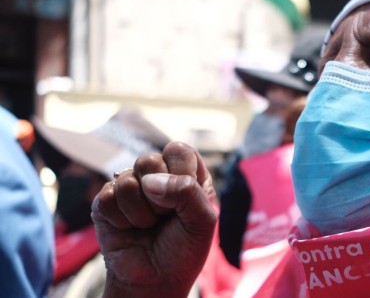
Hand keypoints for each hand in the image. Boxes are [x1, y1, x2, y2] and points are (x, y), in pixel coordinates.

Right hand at [92, 142, 216, 297]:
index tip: (185, 201)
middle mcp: (157, 176)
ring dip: (142, 213)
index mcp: (186, 174)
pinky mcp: (105, 203)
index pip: (178, 150)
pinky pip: (108, 197)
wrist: (155, 281)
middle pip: (148, 159)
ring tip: (148, 226)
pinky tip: (130, 229)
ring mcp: (130, 187)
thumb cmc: (183, 250)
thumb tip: (149, 181)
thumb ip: (187, 191)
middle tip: (165, 217)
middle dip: (160, 197)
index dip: (180, 173)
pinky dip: (123, 220)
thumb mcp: (202, 221)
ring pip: (128, 180)